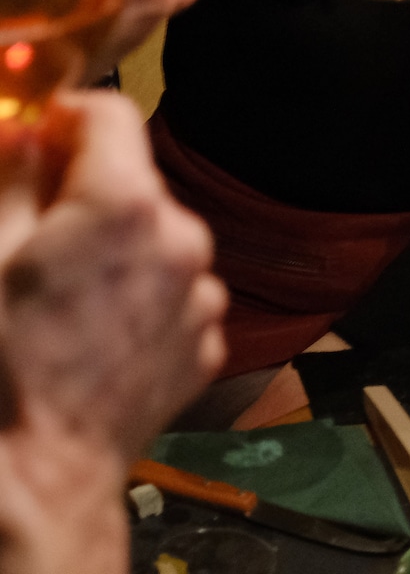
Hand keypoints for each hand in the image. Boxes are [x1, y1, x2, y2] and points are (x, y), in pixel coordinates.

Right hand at [0, 92, 225, 459]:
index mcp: (125, 204)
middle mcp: (182, 237)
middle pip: (133, 181)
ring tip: (60, 299)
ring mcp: (201, 293)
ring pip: (154, 237)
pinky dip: (138, 296)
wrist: (36, 479)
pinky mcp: (206, 340)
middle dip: (84, 193)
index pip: (109, 112)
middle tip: (31, 235)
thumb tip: (22, 128)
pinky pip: (172, 290)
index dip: (64, 118)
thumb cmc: (2, 371)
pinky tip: (91, 333)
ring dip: (114, 248)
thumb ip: (9, 173)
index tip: (36, 139)